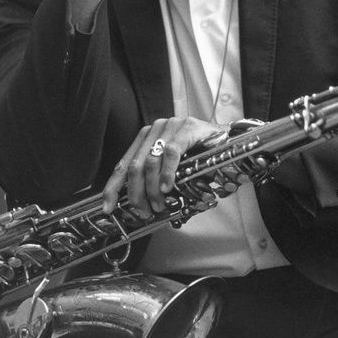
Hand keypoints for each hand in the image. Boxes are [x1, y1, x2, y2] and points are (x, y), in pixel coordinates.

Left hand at [101, 117, 225, 216]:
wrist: (229, 139)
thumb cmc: (201, 156)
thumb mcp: (173, 168)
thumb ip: (156, 180)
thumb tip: (142, 207)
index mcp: (146, 138)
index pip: (123, 164)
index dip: (113, 187)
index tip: (108, 207)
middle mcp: (154, 129)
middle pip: (134, 166)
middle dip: (135, 194)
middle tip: (143, 211)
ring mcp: (170, 126)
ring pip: (150, 161)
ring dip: (152, 189)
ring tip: (159, 204)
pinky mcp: (187, 128)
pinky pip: (171, 153)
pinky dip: (167, 173)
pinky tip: (168, 187)